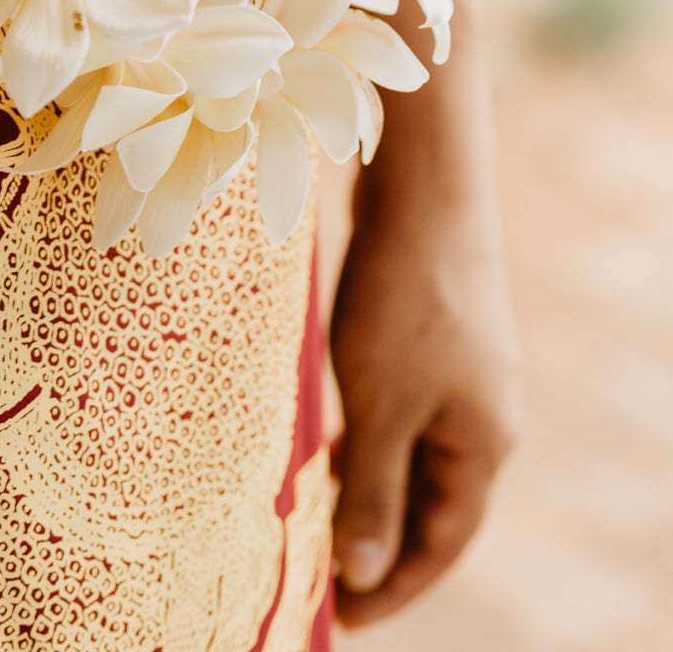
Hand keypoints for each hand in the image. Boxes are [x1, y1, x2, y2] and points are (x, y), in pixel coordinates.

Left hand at [330, 183, 522, 626]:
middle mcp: (482, 416)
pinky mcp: (432, 336)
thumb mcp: (382, 404)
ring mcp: (460, 374)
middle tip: (319, 579)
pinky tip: (328, 443)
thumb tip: (364, 571)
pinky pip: (400, 411)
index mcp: (483, 445)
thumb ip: (375, 491)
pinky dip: (367, 439)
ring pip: (412, 454)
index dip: (393, 588)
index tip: (340, 619)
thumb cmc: (403, 299)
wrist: (422, 189)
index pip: (440, 544)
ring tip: (315, 523)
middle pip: (430, 504)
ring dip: (369, 490)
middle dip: (379, 545)